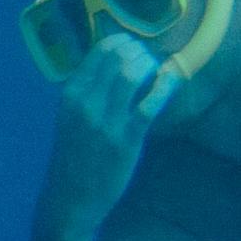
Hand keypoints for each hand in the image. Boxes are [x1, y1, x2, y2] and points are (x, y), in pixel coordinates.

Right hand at [39, 27, 172, 211]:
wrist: (70, 198)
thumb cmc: (73, 157)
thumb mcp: (70, 119)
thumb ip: (87, 93)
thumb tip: (114, 66)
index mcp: (70, 94)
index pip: (99, 51)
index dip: (123, 41)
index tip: (135, 46)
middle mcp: (85, 103)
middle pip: (118, 58)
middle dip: (139, 51)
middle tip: (149, 58)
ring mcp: (105, 121)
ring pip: (132, 75)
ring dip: (150, 65)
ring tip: (157, 69)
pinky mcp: (126, 139)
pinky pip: (150, 105)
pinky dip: (164, 87)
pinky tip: (171, 80)